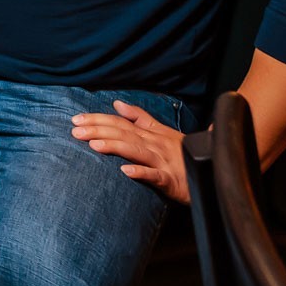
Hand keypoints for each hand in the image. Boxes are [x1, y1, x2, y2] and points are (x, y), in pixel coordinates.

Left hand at [72, 100, 189, 203]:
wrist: (211, 174)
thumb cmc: (183, 154)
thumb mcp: (162, 132)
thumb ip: (140, 118)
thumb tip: (118, 104)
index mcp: (151, 134)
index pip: (120, 123)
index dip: (98, 119)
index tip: (76, 119)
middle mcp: (155, 144)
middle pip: (123, 134)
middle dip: (98, 130)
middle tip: (75, 130)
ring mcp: (163, 162)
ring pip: (136, 151)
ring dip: (115, 147)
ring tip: (94, 145)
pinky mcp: (172, 181)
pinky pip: (156, 176)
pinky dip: (142, 172)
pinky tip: (126, 171)